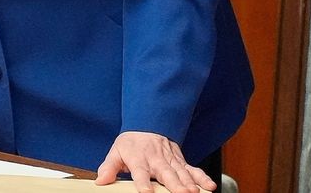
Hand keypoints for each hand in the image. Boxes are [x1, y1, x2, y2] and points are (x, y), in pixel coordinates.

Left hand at [95, 131, 215, 192]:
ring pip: (181, 172)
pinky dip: (202, 177)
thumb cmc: (131, 143)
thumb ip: (109, 167)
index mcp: (139, 158)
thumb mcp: (116, 152)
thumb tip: (100, 181)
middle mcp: (157, 160)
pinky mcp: (180, 162)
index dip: (143, 182)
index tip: (146, 192)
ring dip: (189, 182)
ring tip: (194, 192)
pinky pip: (193, 170)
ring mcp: (171, 160)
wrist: (148, 124)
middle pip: (165, 173)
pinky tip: (209, 186)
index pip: (140, 172)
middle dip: (174, 184)